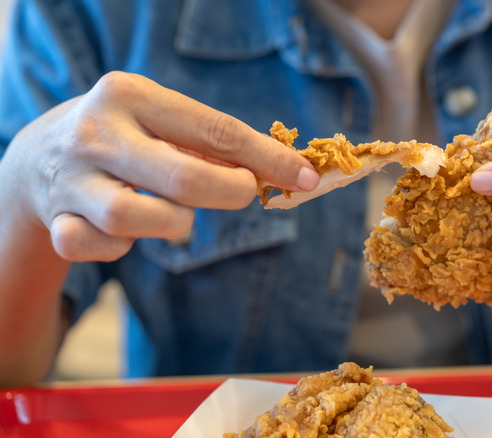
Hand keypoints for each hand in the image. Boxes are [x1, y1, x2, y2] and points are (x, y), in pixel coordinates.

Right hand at [2, 71, 317, 261]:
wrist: (36, 159)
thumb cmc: (125, 138)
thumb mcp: (160, 122)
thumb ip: (215, 144)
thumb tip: (287, 171)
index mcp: (128, 94)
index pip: (216, 130)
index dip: (269, 158)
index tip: (307, 177)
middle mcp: (94, 133)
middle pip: (184, 178)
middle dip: (230, 193)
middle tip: (246, 194)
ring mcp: (70, 180)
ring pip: (142, 218)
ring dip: (173, 223)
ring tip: (169, 210)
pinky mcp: (57, 223)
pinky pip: (107, 248)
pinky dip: (124, 247)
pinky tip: (119, 230)